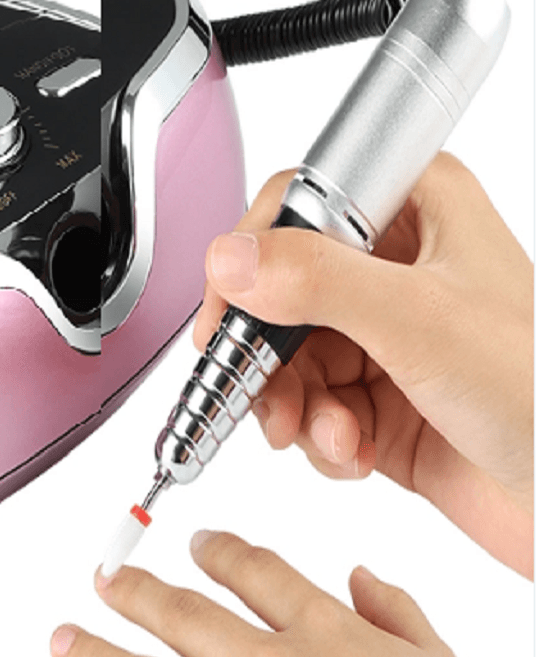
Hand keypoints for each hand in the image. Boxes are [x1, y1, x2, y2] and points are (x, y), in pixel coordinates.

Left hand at [51, 532, 481, 656]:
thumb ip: (397, 611)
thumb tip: (360, 574)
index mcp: (325, 634)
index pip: (255, 570)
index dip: (220, 550)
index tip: (201, 544)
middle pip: (187, 616)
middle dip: (139, 592)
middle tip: (107, 579)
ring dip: (101, 656)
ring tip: (63, 639)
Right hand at [194, 153, 533, 576]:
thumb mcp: (425, 323)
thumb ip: (320, 281)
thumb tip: (231, 258)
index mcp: (416, 210)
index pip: (296, 204)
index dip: (252, 254)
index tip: (231, 311)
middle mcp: (394, 266)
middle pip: (279, 287)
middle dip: (267, 351)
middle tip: (260, 390)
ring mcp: (383, 332)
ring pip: (286, 353)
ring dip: (293, 403)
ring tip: (329, 435)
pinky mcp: (377, 394)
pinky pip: (308, 403)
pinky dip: (319, 435)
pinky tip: (356, 452)